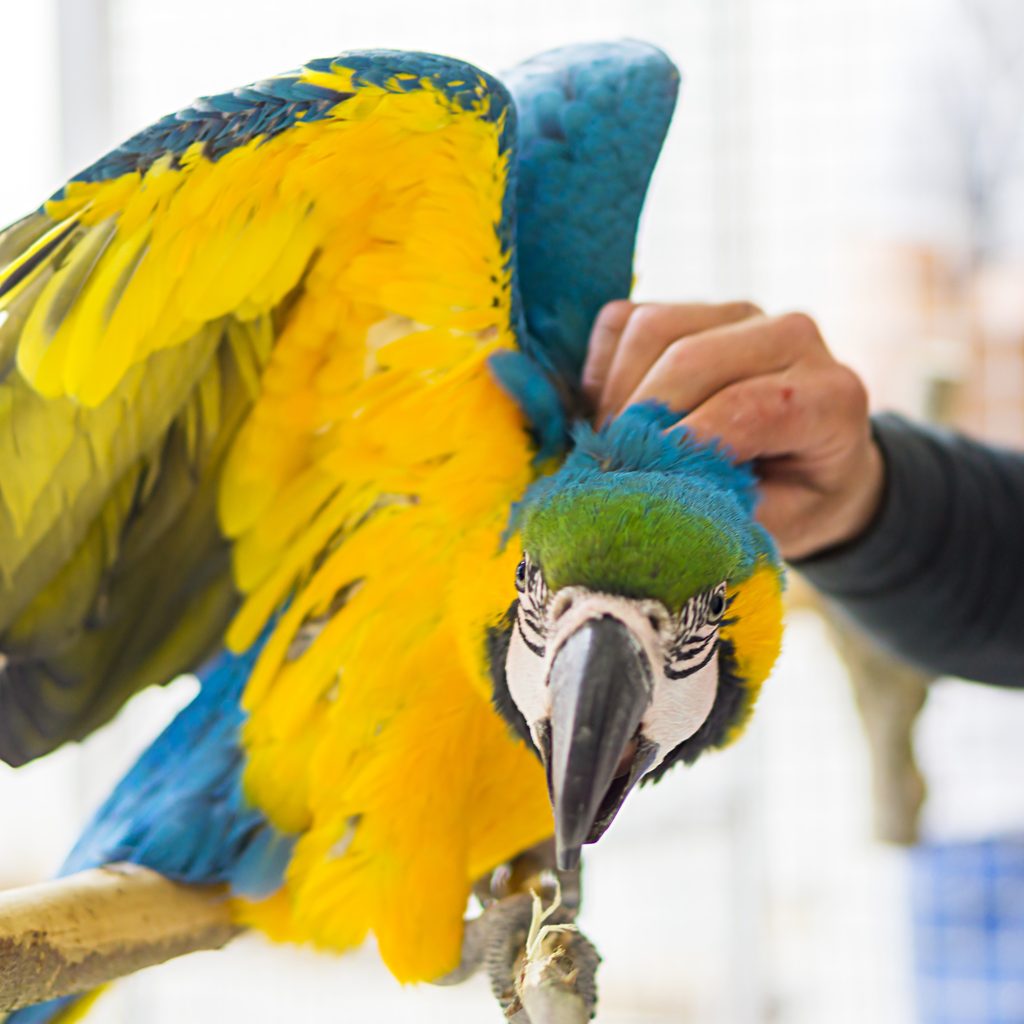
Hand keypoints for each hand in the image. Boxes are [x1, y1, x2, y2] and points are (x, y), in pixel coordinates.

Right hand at [582, 301, 883, 560]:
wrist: (809, 461)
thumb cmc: (793, 499)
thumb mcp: (775, 524)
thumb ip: (724, 507)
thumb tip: (657, 498)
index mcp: (830, 396)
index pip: (747, 406)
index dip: (685, 443)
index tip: (642, 480)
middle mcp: (792, 337)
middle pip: (690, 359)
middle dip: (638, 419)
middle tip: (610, 470)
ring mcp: (741, 314)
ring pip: (651, 330)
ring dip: (616, 394)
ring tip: (613, 445)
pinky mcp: (694, 306)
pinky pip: (625, 320)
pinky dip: (603, 370)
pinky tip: (613, 413)